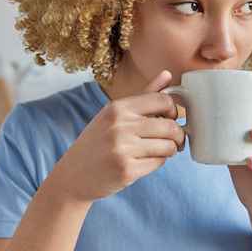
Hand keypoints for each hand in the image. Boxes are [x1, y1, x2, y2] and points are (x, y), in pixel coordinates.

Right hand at [51, 70, 185, 203]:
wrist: (73, 176)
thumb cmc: (97, 142)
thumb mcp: (114, 114)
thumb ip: (144, 94)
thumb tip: (168, 74)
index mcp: (118, 108)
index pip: (163, 100)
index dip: (173, 110)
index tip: (170, 118)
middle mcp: (119, 126)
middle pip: (170, 126)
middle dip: (178, 135)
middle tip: (174, 140)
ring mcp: (122, 149)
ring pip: (168, 146)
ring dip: (169, 150)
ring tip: (160, 150)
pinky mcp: (127, 171)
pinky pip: (159, 163)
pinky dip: (158, 163)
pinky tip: (145, 161)